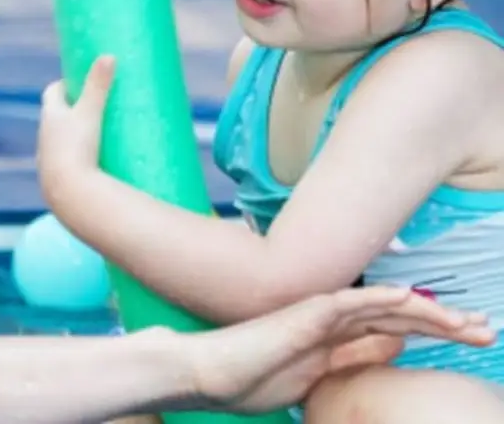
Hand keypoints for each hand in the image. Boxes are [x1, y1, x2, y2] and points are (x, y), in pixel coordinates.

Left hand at [37, 54, 114, 196]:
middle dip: (70, 110)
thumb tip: (109, 55)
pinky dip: (73, 158)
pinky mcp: (55, 177)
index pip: (52, 92)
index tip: (80, 82)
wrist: (67, 193)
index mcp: (50, 116)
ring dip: (71, 135)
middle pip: (55, 116)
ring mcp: (47, 157)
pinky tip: (89, 164)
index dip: (64, 85)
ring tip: (95, 136)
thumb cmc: (77, 148)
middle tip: (93, 107)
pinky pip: (64, 162)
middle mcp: (43, 135)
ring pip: (57, 140)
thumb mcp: (91, 113)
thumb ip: (99, 86)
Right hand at [187, 286, 495, 413]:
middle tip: (484, 331)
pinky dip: (385, 300)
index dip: (432, 332)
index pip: (393, 331)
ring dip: (430, 314)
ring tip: (468, 324)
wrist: (207, 372)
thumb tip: (389, 351)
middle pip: (399, 317)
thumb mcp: (312, 381)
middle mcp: (332, 320)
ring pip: (386, 306)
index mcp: (334, 339)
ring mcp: (321, 313)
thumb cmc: (247, 381)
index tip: (468, 339)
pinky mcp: (308, 313)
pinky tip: (413, 300)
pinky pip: (354, 301)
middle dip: (445, 323)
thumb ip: (347, 363)